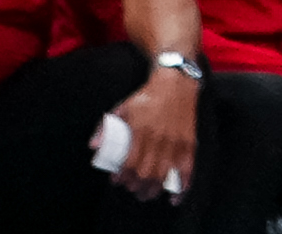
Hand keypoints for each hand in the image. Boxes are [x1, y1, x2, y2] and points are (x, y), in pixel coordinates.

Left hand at [114, 66, 199, 196]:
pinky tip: (174, 199)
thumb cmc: (147, 96)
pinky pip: (187, 170)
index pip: (130, 163)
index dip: (122, 177)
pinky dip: (182, 187)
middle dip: (136, 187)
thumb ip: (106, 126)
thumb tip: (93, 146)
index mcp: (142, 130)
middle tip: (131, 188)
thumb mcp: (123, 106)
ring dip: (153, 190)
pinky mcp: (189, 143)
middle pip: (147, 173)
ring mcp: (176, 142)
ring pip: (164, 175)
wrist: (176, 83)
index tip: (116, 180)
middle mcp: (160, 138)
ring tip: (146, 194)